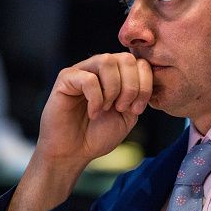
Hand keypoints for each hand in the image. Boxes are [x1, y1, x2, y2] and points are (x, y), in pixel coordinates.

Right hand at [37, 52, 152, 167]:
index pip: (141, 63)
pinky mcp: (65, 78)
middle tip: (121, 108)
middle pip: (126, 58)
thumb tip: (145, 76)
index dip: (145, 85)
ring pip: (107, 61)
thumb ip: (138, 94)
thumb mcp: (129, 115)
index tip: (136, 110)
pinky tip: (92, 113)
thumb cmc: (99, 134)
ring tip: (107, 108)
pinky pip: (88, 78)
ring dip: (113, 88)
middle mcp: (101, 67)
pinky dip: (96, 98)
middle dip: (131, 87)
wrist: (74, 152)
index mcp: (118, 73)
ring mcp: (82, 70)